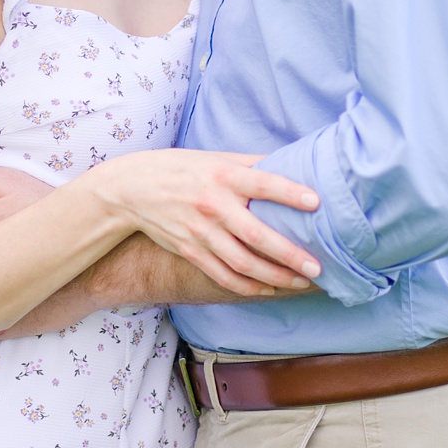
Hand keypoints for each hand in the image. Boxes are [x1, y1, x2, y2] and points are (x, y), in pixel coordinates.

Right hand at [87, 149, 322, 296]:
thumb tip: (291, 163)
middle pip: (256, 235)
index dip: (289, 193)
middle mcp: (212, 205)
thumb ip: (250, 163)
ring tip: (302, 282)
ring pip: (242, 262)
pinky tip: (268, 289)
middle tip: (318, 267)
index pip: (261, 184)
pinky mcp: (189, 250)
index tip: (316, 202)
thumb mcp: (212, 157)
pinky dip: (248, 286)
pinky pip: (223, 275)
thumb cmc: (178, 169)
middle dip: (290, 254)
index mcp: (221, 176)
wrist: (129, 189)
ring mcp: (199, 232)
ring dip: (275, 276)